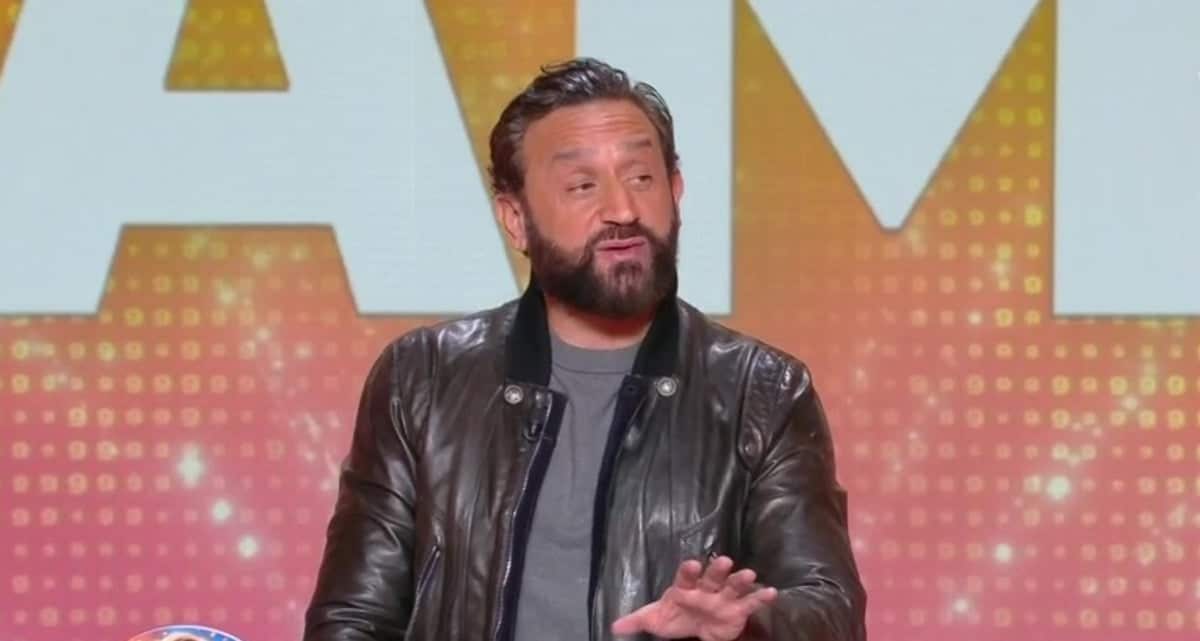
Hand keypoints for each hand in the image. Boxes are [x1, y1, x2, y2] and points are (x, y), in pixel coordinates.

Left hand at [611, 555, 777, 640]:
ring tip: (749, 574)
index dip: (688, 570)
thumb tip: (614, 627)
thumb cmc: (675, 617)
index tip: (691, 563)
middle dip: (717, 569)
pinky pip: (751, 603)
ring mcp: (724, 597)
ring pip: (733, 586)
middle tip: (724, 561)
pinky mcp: (738, 609)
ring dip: (741, 579)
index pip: (686, 576)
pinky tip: (772, 592)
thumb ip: (637, 621)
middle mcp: (706, 588)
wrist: (695, 629)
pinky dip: (761, 597)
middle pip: (712, 576)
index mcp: (685, 587)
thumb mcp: (655, 619)